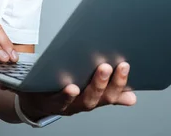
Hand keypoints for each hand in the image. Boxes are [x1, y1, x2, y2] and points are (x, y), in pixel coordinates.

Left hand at [9, 62, 135, 117]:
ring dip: (92, 87)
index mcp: (93, 99)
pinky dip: (66, 95)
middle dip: (104, 82)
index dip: (119, 82)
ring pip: (82, 100)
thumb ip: (110, 93)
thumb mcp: (89, 92)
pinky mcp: (50, 102)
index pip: (111, 94)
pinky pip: (59, 101)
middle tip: (109, 66)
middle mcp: (82, 104)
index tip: (125, 65)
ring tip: (98, 72)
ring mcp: (66, 105)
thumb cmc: (65, 92)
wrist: (37, 101)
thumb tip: (132, 97)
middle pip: (97, 98)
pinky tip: (71, 87)